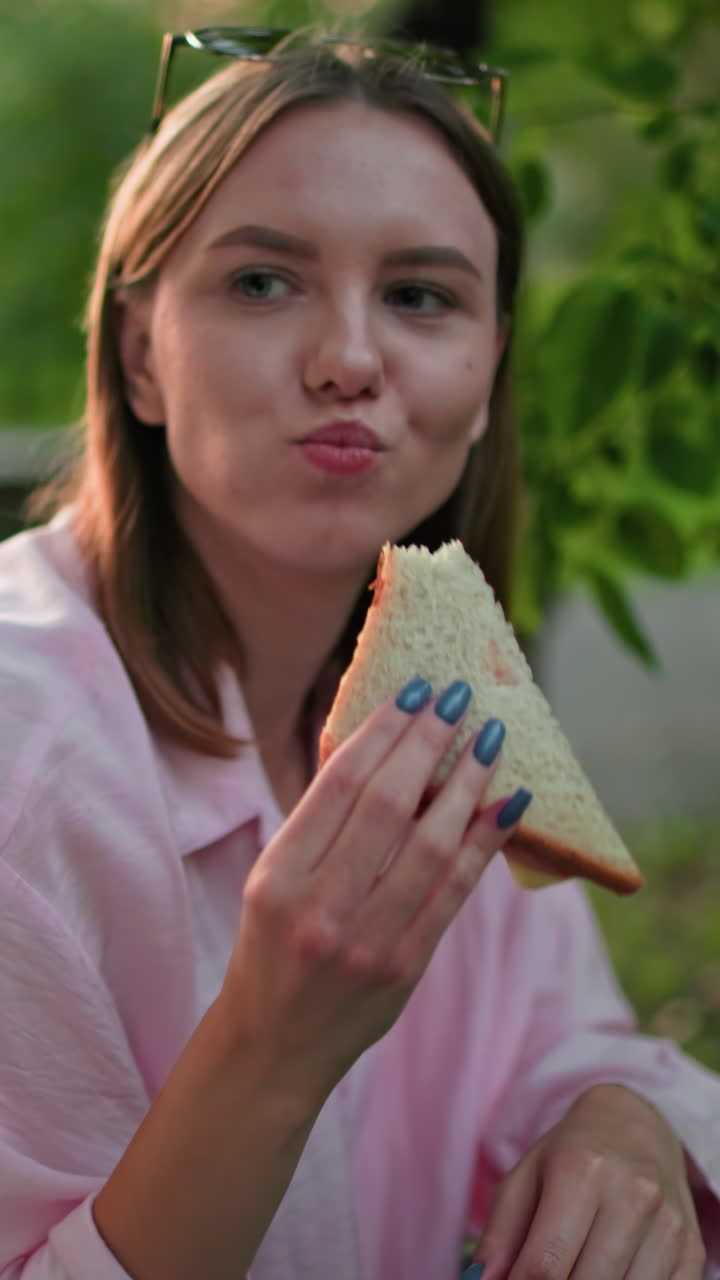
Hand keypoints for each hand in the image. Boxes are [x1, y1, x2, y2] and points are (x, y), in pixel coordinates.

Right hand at [220, 680, 527, 1108]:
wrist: (275, 1047)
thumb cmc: (270, 947)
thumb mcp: (270, 879)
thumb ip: (318, 820)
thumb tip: (371, 740)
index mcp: (278, 877)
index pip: (338, 785)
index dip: (383, 731)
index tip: (414, 691)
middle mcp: (319, 907)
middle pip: (386, 805)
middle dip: (428, 742)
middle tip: (458, 697)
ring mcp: (367, 942)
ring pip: (429, 845)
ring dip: (467, 784)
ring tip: (490, 738)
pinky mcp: (406, 968)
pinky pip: (455, 892)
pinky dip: (485, 843)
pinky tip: (507, 804)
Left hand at [474, 1083, 705, 1279]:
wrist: (636, 1127)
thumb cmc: (570, 1156)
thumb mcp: (524, 1177)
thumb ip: (498, 1235)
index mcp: (581, 1169)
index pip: (545, 1266)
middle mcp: (633, 1194)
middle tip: (541, 1278)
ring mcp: (668, 1225)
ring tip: (574, 1270)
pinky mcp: (691, 1250)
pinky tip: (608, 1272)